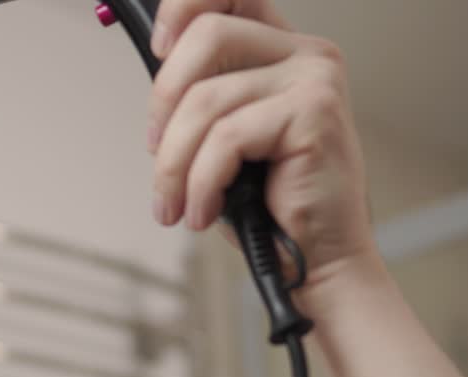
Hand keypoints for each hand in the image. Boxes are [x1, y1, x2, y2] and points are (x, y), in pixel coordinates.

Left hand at [147, 0, 375, 299]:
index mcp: (279, 50)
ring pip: (206, 99)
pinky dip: (200, 183)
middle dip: (163, 100)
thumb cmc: (267, 204)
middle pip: (206, 34)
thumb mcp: (219, 138)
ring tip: (174, 205)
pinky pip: (226, 137)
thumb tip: (153, 64)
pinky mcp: (314, 112)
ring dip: (174, 163)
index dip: (182, 6)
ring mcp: (314, 78)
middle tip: (156, 153)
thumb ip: (197, 95)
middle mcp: (305, 53)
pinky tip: (202, 212)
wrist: (314, 260)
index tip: (157, 48)